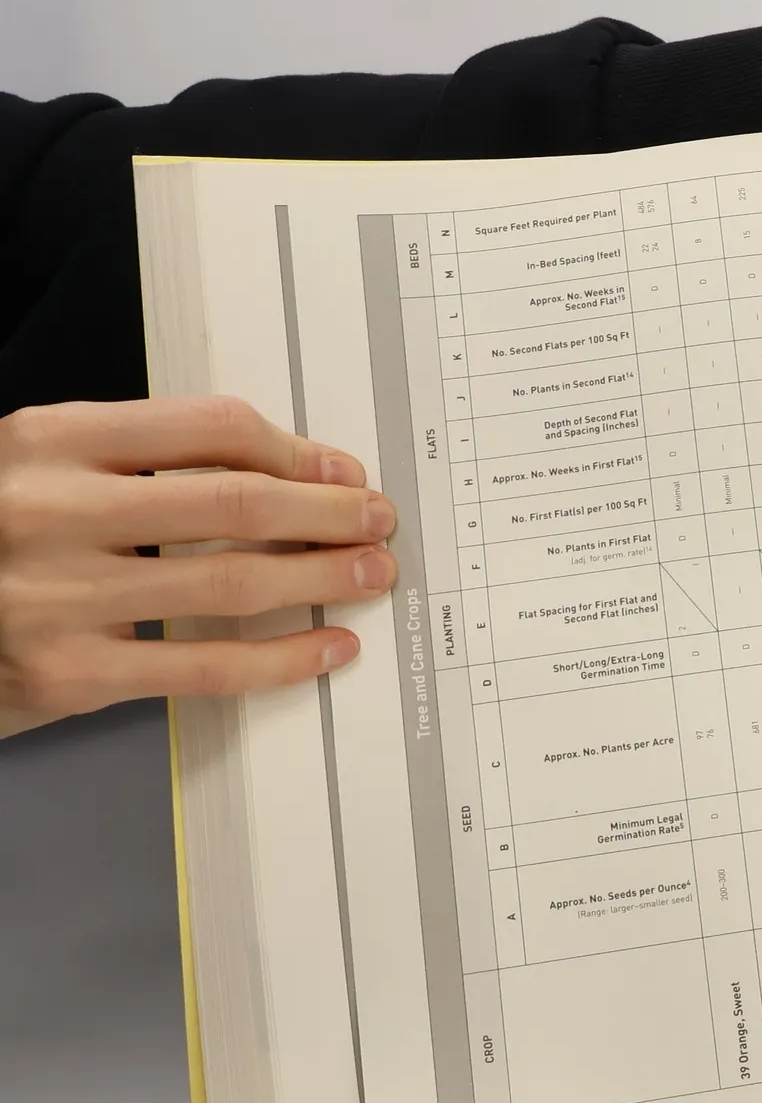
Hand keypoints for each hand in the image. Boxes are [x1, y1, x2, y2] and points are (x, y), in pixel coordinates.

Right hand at [0, 397, 396, 736]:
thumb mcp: (43, 467)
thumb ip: (143, 459)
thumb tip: (290, 471)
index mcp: (50, 440)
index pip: (210, 428)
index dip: (297, 450)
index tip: (344, 470)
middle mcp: (51, 510)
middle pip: (237, 502)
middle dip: (328, 512)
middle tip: (378, 521)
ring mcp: (57, 596)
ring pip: (231, 582)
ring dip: (320, 578)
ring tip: (369, 575)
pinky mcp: (68, 674)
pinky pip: (204, 665)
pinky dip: (281, 659)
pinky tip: (327, 647)